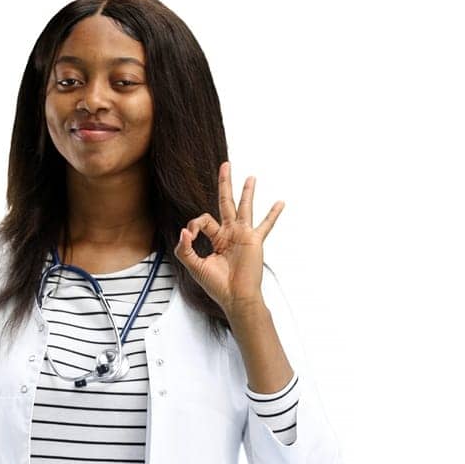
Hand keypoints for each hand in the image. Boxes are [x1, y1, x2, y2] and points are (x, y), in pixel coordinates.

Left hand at [173, 160, 284, 315]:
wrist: (236, 298)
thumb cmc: (218, 286)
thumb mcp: (195, 267)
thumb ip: (185, 249)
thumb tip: (184, 231)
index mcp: (216, 239)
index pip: (203, 220)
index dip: (194, 224)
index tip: (190, 234)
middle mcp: (230, 234)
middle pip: (226, 202)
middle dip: (225, 184)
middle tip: (225, 165)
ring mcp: (243, 235)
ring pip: (244, 207)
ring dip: (247, 191)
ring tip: (250, 177)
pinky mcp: (254, 240)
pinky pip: (265, 224)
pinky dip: (273, 214)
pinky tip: (280, 203)